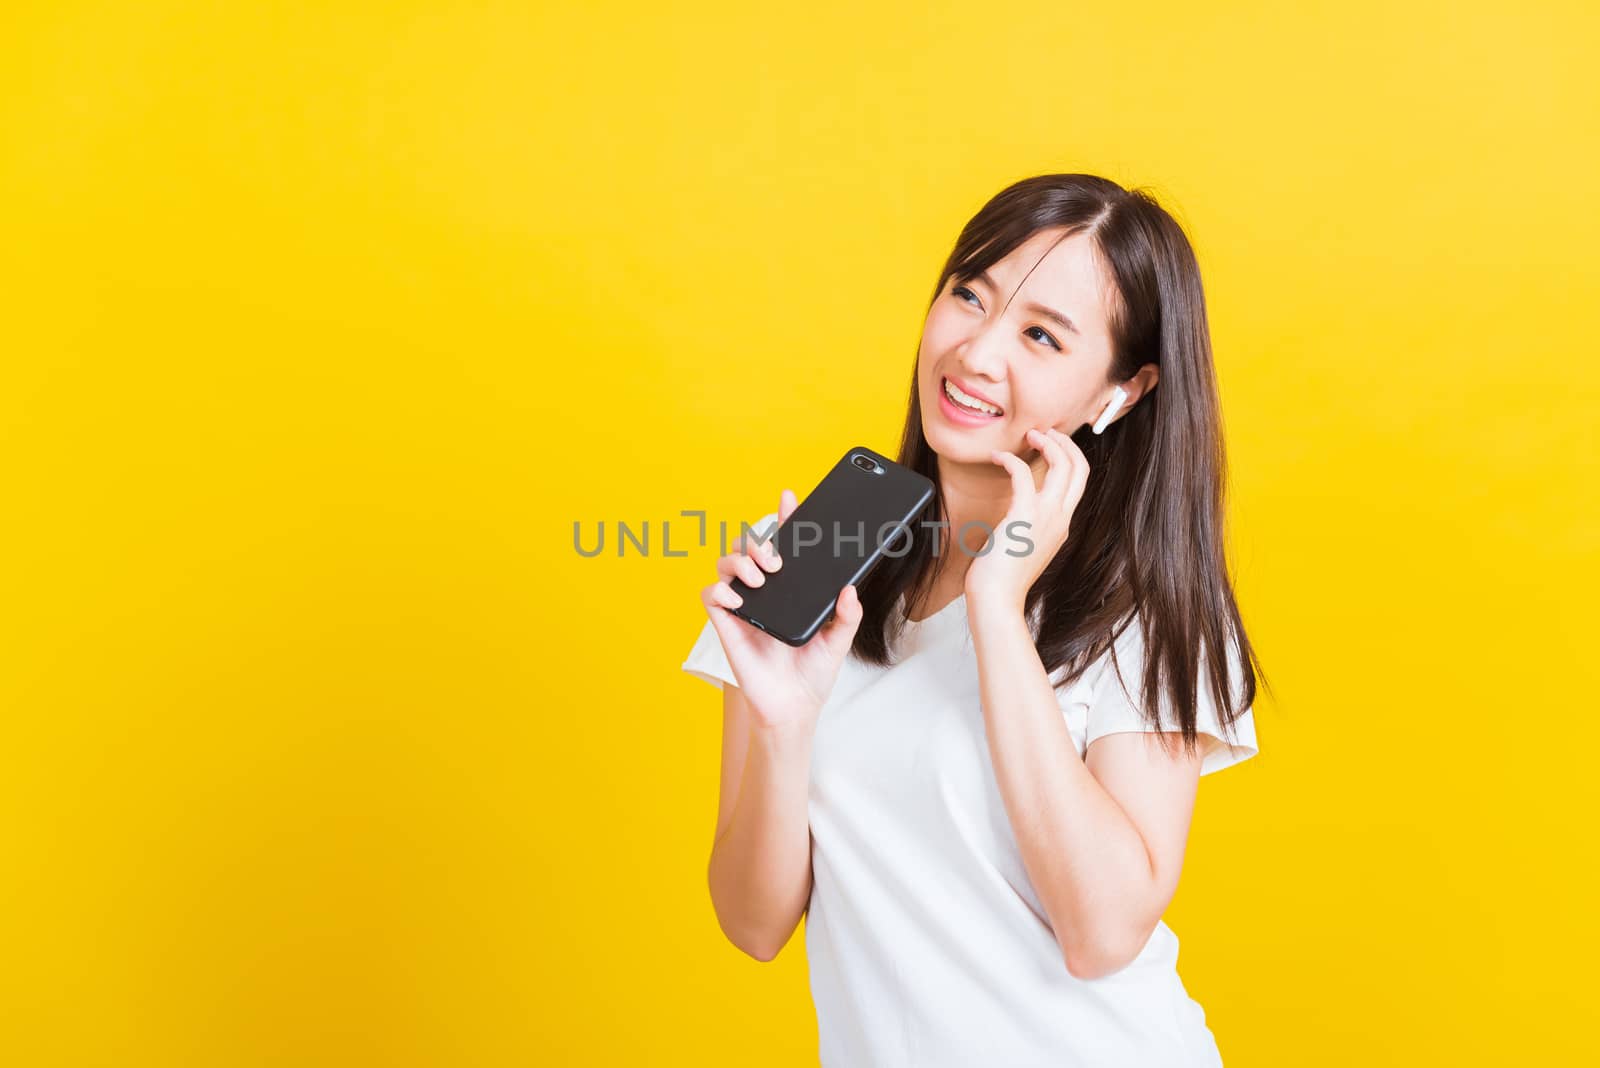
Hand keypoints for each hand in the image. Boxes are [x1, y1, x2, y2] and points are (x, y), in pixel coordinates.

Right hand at [699, 488, 865, 730]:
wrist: (793, 708)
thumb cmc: (812, 674)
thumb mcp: (839, 641)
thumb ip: (847, 616)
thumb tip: (850, 589)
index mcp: (791, 589)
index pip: (785, 545)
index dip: (786, 519)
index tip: (790, 498)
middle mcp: (765, 592)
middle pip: (750, 547)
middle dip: (758, 538)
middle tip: (775, 558)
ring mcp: (744, 606)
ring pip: (727, 563)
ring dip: (740, 560)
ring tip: (761, 576)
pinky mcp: (726, 624)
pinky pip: (710, 595)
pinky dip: (719, 589)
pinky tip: (738, 598)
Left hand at [964, 427, 1090, 616]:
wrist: (997, 599)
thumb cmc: (1003, 578)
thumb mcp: (1024, 546)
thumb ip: (1028, 526)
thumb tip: (1016, 513)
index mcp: (1062, 525)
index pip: (1079, 482)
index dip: (1070, 457)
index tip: (1053, 444)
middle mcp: (1061, 519)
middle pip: (1080, 468)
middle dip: (1066, 443)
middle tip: (1044, 432)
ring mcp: (1047, 517)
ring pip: (1063, 465)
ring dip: (1047, 443)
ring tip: (1030, 436)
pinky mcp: (1024, 515)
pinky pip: (1023, 474)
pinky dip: (1011, 459)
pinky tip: (998, 457)